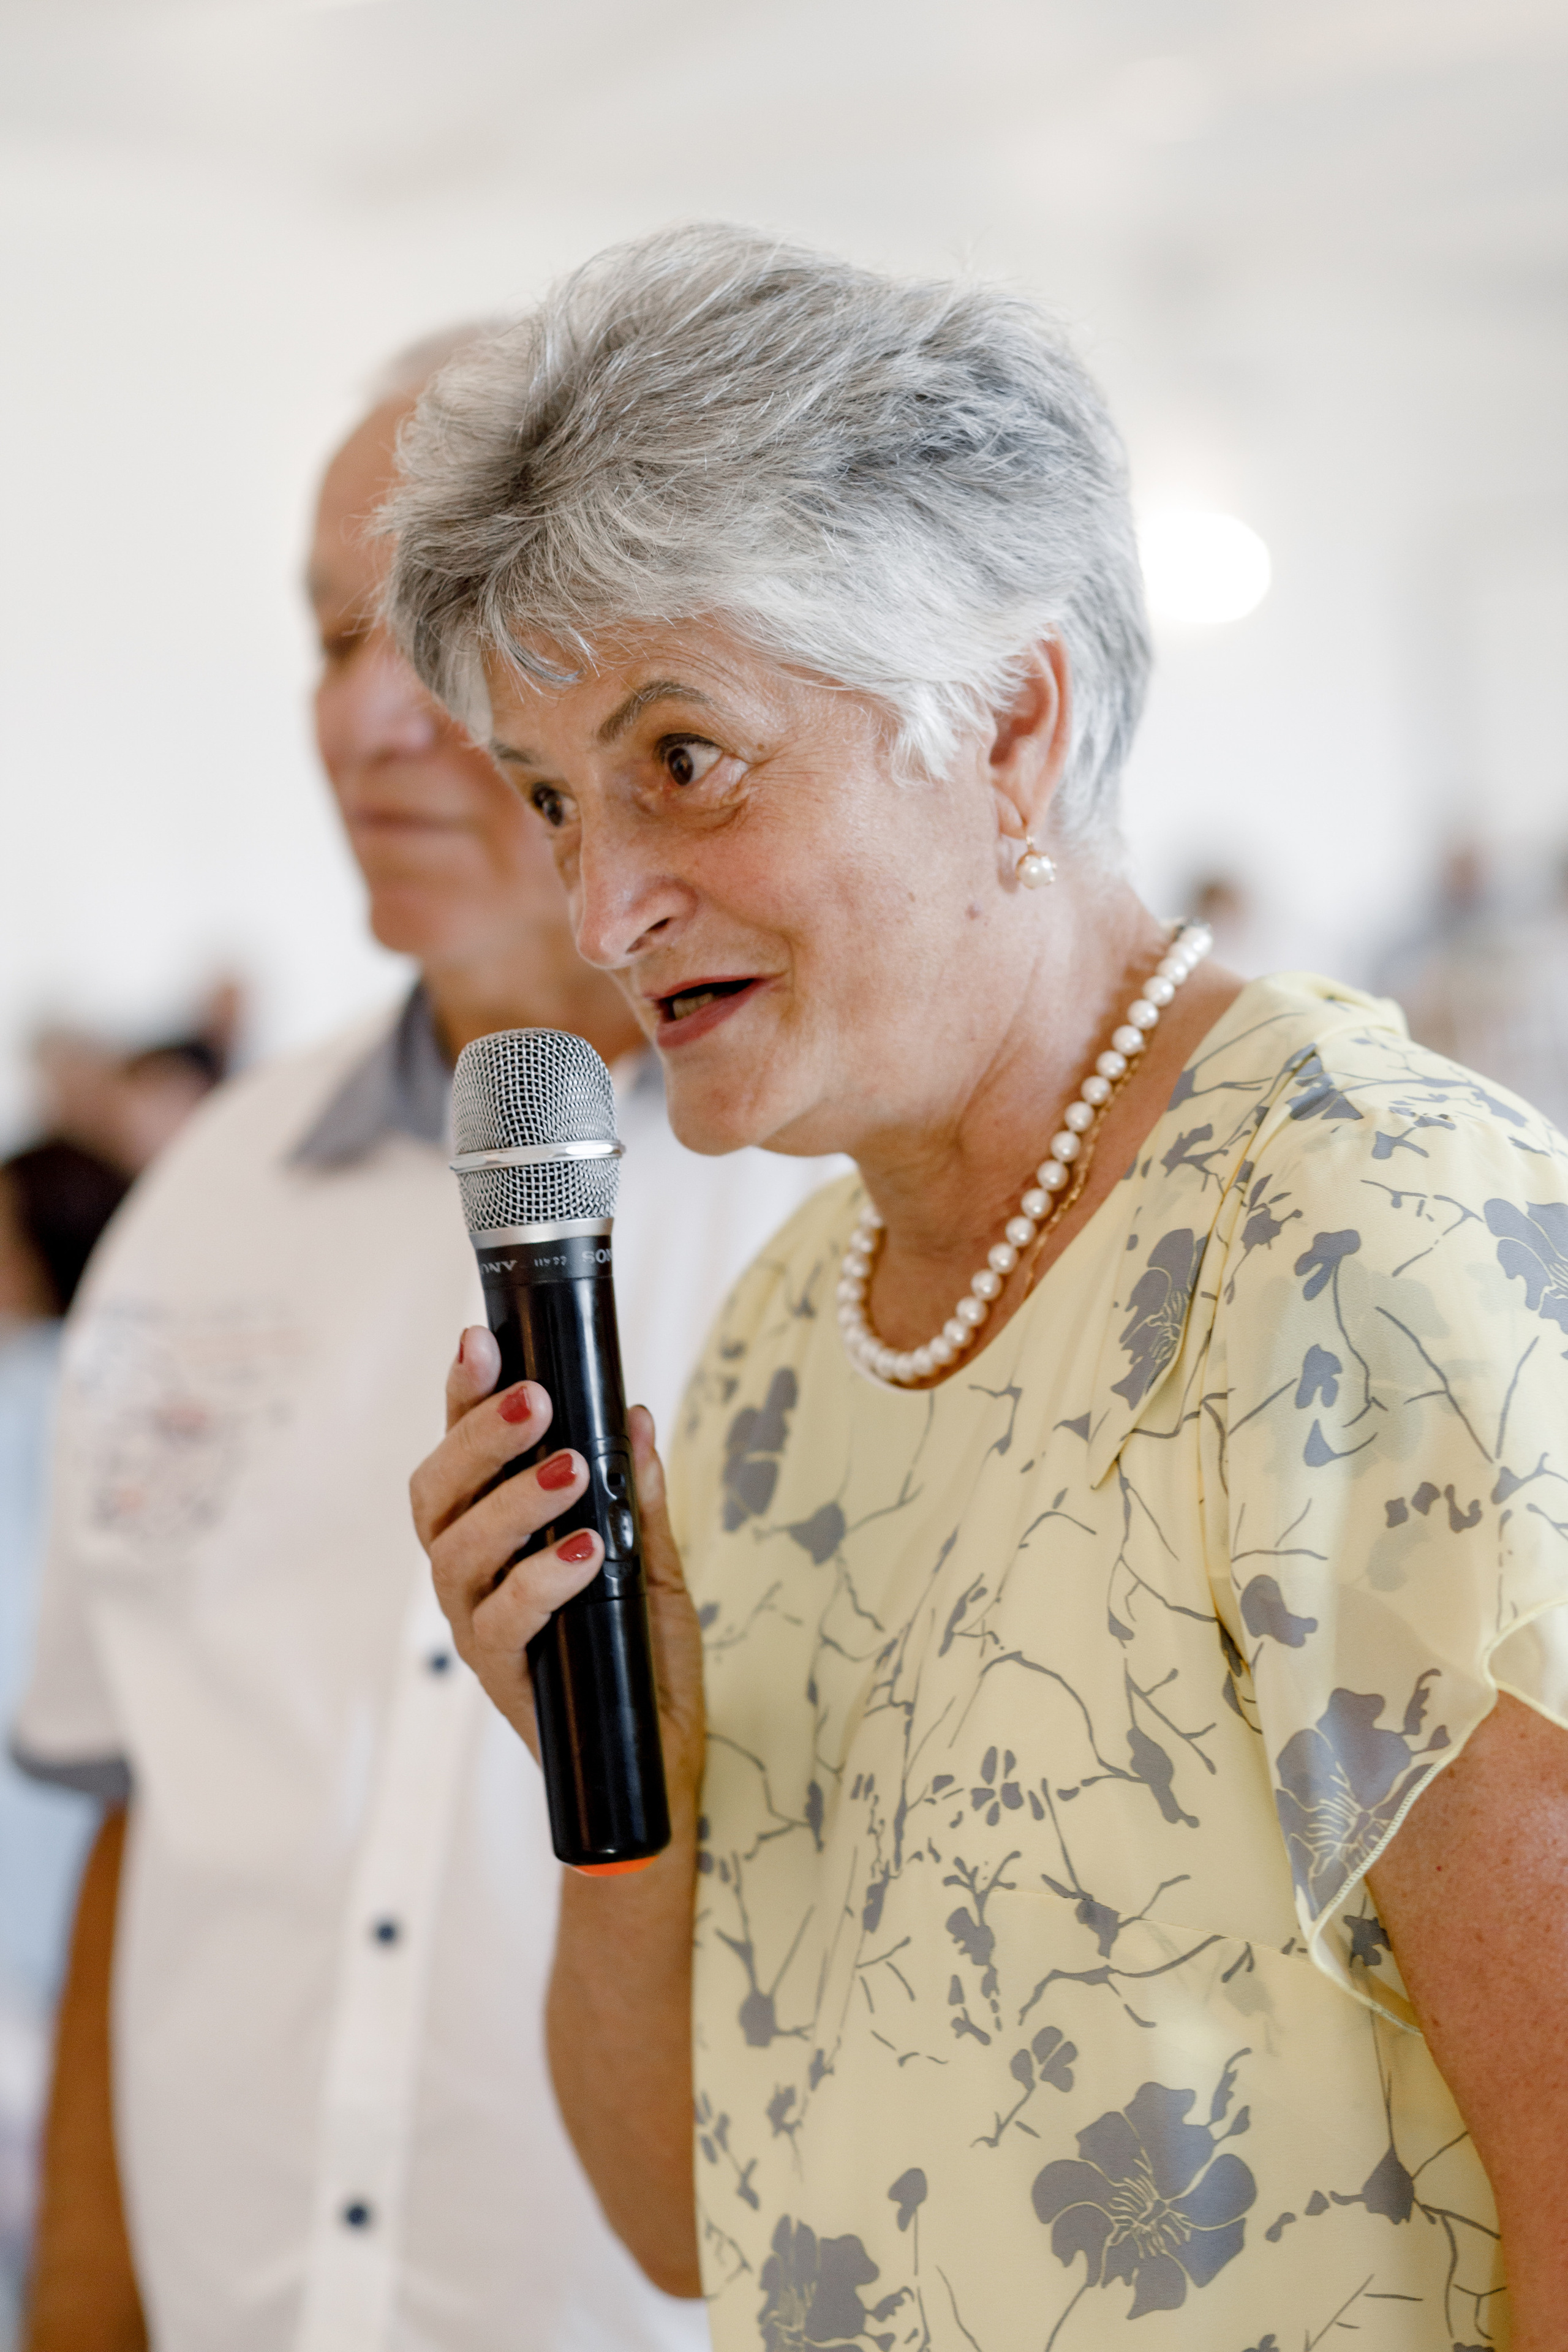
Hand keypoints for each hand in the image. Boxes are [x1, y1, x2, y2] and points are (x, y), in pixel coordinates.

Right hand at [410, 1327, 705, 1807]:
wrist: (656, 1757)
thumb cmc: (643, 1655)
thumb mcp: (654, 1564)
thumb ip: (637, 1498)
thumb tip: (634, 1418)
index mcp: (494, 1527)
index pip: (463, 1448)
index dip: (463, 1393)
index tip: (481, 1337)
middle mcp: (469, 1568)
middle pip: (438, 1490)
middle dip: (480, 1435)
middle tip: (539, 1399)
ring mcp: (474, 1621)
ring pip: (457, 1551)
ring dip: (514, 1501)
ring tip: (572, 1472)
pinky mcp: (497, 1674)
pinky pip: (498, 1620)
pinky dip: (540, 1579)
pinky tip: (585, 1555)